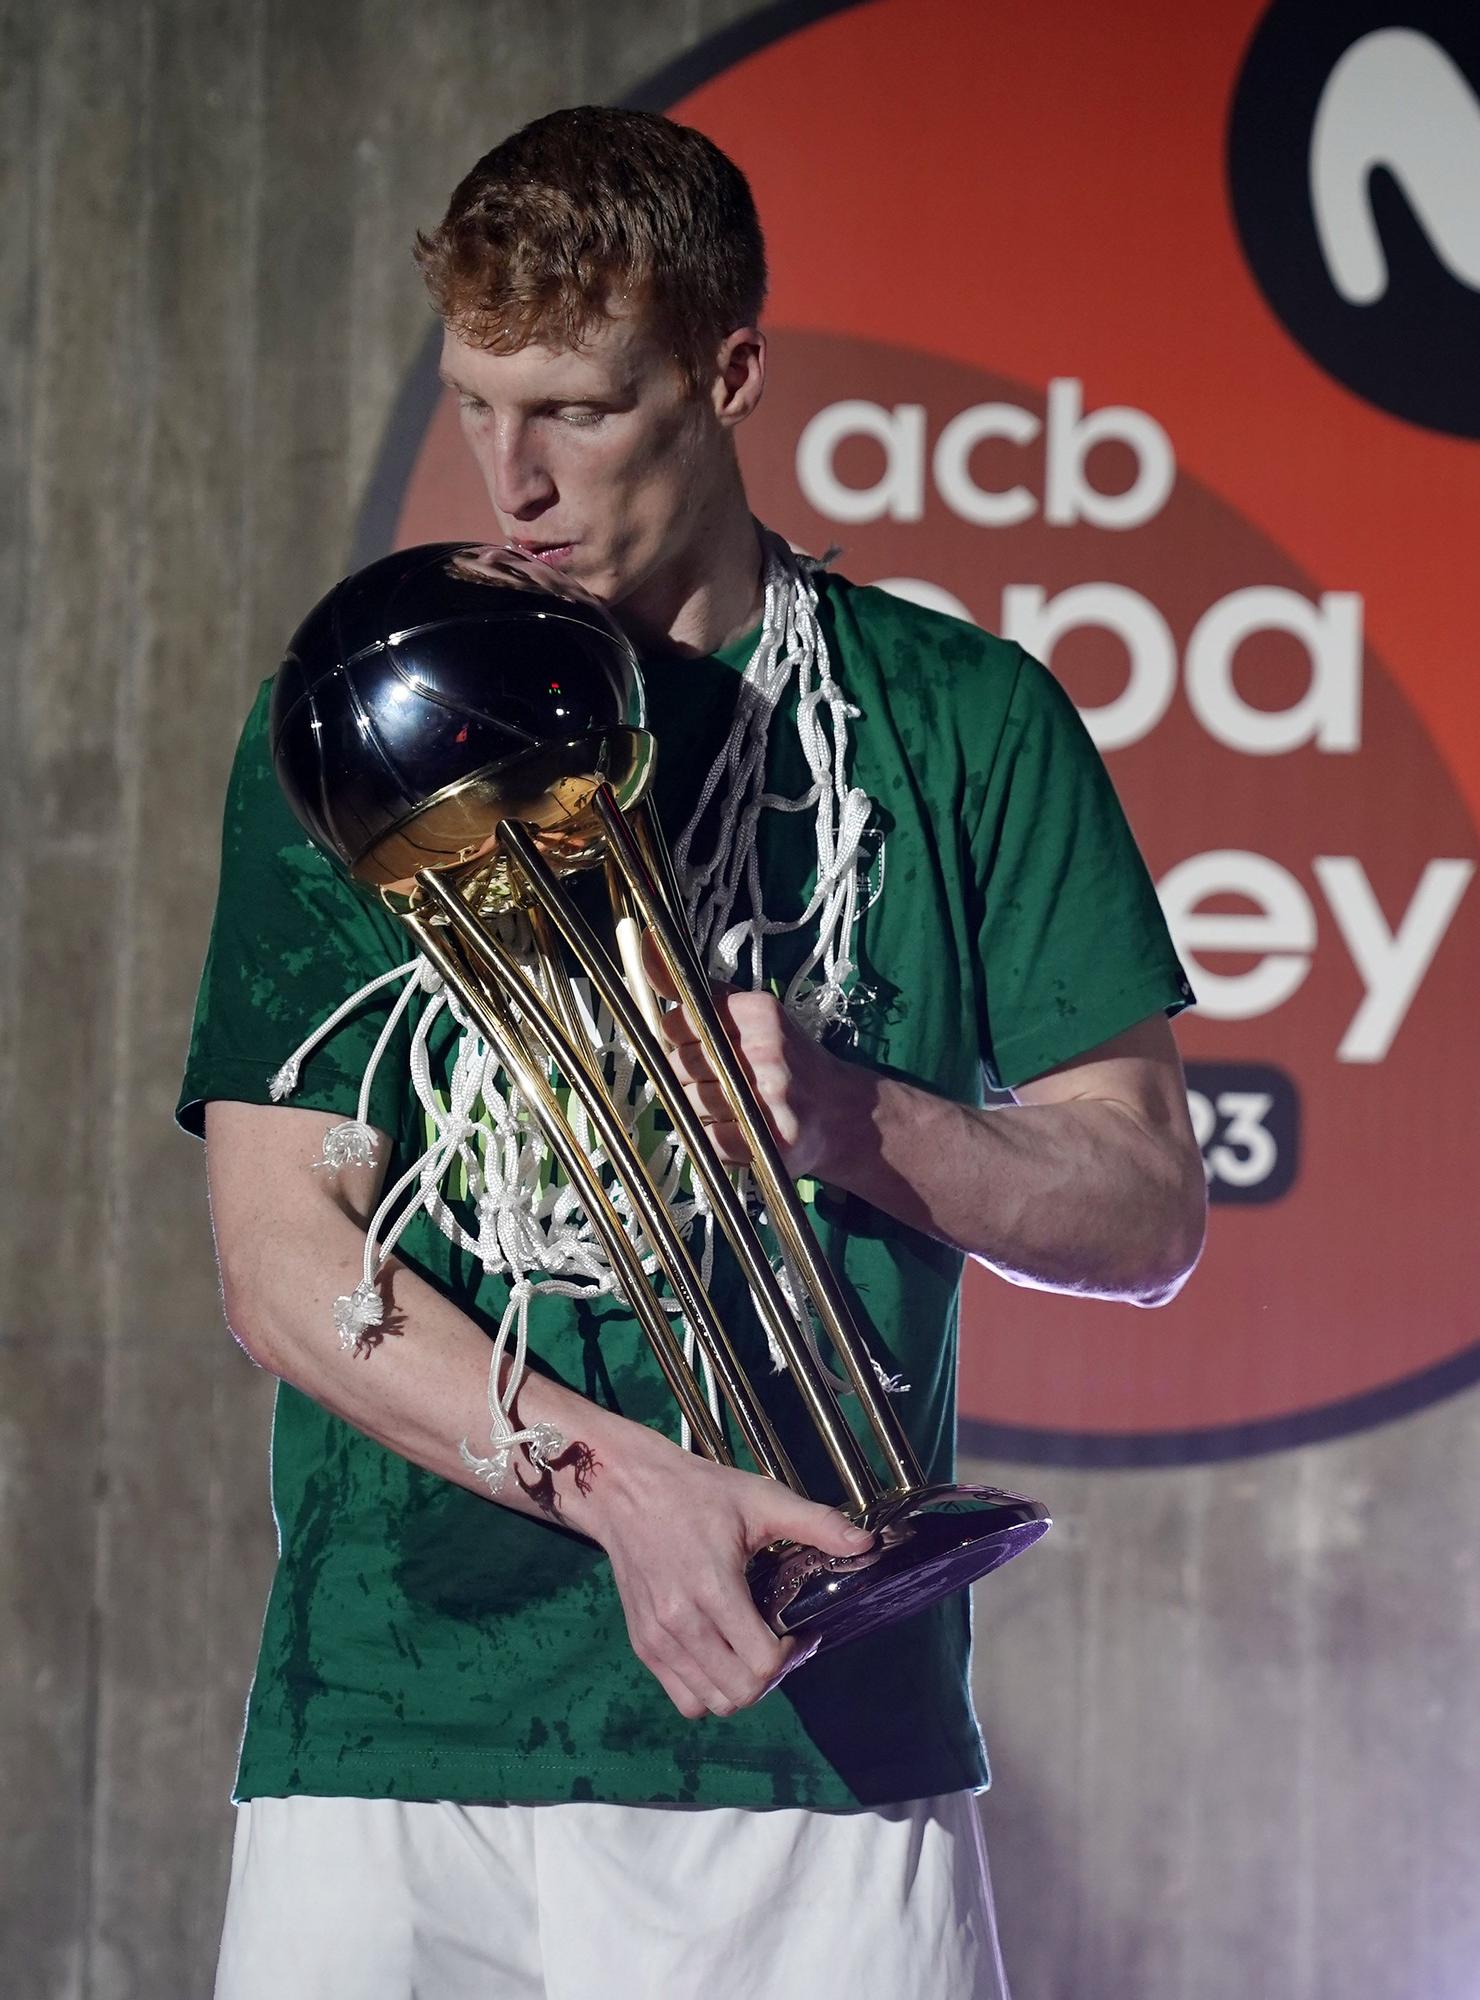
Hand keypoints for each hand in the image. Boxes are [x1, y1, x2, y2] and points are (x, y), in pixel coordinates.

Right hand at [585, 1426, 873, 1717]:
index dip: (792, 1656)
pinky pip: (683, 1698)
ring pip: (711, 1704)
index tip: (800, 1632)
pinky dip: (708, 1690)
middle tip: (781, 1645)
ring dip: (741, 1687)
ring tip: (751, 1651)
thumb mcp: (760, 1498)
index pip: (761, 1664)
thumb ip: (816, 1523)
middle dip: (772, 1676)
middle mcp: (680, 1624)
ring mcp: (657, 1640)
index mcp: (712, 1589)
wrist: (625, 1490)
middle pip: (740, 1693)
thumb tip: (866, 1543)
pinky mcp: (642, 1645)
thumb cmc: (697, 1492)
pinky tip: (721, 1655)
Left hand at [642, 938, 858, 1184]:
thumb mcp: (752, 1014)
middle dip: (690, 1076)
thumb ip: (699, 990)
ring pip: (689, 1102)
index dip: (680, 1040)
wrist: (844, 1112)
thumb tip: (646, 946)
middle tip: (723, 1080)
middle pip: (678, 1065)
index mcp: (759, 1012)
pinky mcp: (768, 1140)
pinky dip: (714, 1138)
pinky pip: (707, 1139)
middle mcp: (765, 1050)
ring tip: (734, 1105)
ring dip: (701, 1110)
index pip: (678, 1022)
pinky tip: (737, 1130)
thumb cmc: (787, 1058)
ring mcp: (768, 1097)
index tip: (703, 1046)